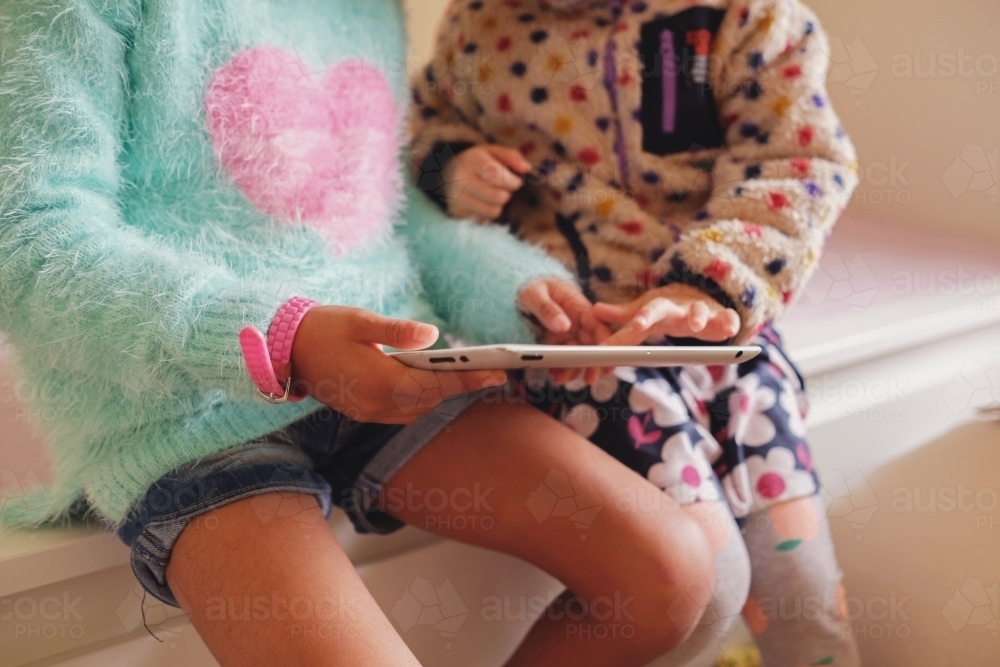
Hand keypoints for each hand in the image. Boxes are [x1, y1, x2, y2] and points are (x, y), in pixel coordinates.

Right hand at [290, 306, 505, 423]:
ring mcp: (368, 411)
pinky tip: (440, 388)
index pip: (434, 383)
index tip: (495, 374)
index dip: (467, 379)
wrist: (283, 351)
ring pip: (419, 409)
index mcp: (378, 379)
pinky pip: (403, 412)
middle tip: (498, 376)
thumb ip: (397, 330)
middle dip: (464, 388)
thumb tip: (432, 335)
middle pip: (431, 400)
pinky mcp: (363, 411)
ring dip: (446, 397)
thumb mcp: (360, 320)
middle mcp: (375, 403)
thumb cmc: (322, 328)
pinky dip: (425, 402)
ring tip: (476, 381)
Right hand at [442, 145, 530, 220]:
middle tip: (502, 188)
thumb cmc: (477, 163)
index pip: (497, 175)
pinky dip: (488, 213)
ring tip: (492, 195)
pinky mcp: (457, 211)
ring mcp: (458, 197)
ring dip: (498, 205)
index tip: (515, 181)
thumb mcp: (492, 152)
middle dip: (506, 194)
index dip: (512, 182)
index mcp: (473, 159)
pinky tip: (483, 203)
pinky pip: (484, 218)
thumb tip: (527, 168)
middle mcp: (462, 179)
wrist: (446, 174)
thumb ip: (511, 156)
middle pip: (498, 197)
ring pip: (493, 211)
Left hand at [517, 278, 612, 385]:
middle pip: (594, 346)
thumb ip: (547, 308)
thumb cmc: (529, 284)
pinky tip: (555, 374)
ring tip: (562, 378)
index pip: (599, 326)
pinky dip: (563, 368)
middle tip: (589, 377)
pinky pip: (565, 359)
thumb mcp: (534, 292)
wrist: (515, 289)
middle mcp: (578, 322)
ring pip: (580, 356)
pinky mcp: (558, 343)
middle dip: (594, 363)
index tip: (603, 358)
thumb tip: (563, 326)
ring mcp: (568, 334)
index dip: (606, 343)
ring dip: (575, 369)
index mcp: (578, 306)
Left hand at [594, 284, 740, 345]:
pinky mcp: (722, 316)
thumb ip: (623, 317)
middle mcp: (676, 308)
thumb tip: (594, 311)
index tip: (608, 341)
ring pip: (698, 311)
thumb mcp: (647, 311)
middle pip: (662, 309)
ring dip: (696, 316)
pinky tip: (731, 328)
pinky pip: (728, 317)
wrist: (705, 295)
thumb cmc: (670, 308)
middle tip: (638, 324)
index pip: (637, 316)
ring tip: (695, 324)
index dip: (618, 327)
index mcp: (658, 309)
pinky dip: (729, 321)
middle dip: (650, 315)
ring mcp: (701, 310)